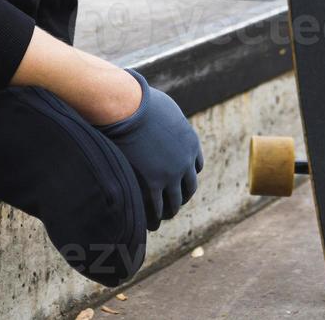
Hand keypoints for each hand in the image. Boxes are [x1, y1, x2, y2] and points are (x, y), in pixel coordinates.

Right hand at [95, 69, 204, 230]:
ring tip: (161, 218)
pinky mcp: (153, 182)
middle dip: (181, 198)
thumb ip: (168, 122)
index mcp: (191, 142)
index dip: (187, 175)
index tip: (179, 182)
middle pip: (189, 187)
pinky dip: (153, 217)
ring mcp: (171, 174)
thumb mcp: (165, 109)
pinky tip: (148, 223)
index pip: (196, 167)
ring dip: (169, 211)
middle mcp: (185, 161)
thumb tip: (162, 120)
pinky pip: (156, 207)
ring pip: (174, 202)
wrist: (128, 108)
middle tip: (172, 206)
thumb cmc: (139, 101)